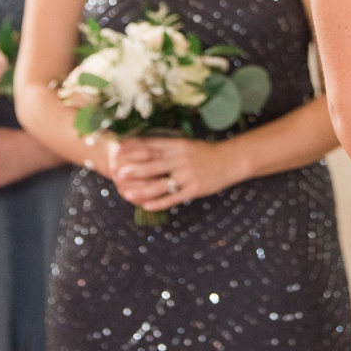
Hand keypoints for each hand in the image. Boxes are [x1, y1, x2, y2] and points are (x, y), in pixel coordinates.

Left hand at [110, 137, 243, 212]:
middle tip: (118, 172)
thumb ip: (168, 147)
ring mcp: (188, 175)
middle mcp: (181, 159)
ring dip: (143, 189)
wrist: (232, 160)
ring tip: (127, 194)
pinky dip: (159, 203)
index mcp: (178, 145)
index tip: (119, 150)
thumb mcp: (187, 144)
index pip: (153, 145)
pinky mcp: (195, 189)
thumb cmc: (206, 152)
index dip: (135, 148)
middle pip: (155, 164)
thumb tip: (145, 147)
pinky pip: (174, 197)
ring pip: (161, 184)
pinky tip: (146, 206)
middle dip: (135, 169)